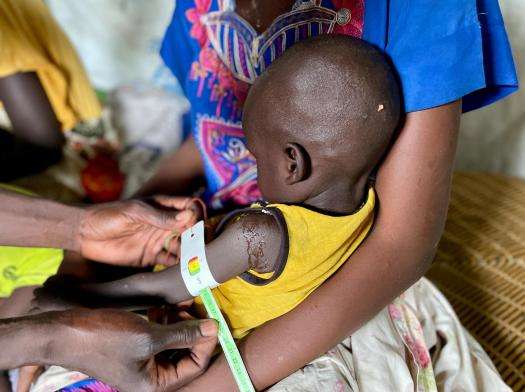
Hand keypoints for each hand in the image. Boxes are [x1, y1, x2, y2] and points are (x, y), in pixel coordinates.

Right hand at [32, 309, 217, 391]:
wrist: (64, 332)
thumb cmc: (105, 337)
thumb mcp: (149, 336)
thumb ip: (183, 334)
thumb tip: (213, 328)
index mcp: (155, 385)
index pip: (195, 366)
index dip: (206, 342)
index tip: (210, 319)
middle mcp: (151, 378)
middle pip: (186, 354)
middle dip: (193, 331)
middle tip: (193, 308)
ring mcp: (143, 363)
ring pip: (174, 343)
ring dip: (179, 323)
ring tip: (177, 306)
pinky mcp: (136, 349)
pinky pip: (160, 338)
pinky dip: (165, 322)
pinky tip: (162, 308)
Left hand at [78, 197, 204, 266]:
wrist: (83, 234)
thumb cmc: (108, 216)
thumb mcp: (135, 213)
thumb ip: (160, 216)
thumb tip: (188, 217)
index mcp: (162, 207)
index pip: (189, 207)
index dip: (198, 214)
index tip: (198, 224)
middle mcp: (164, 224)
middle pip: (190, 229)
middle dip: (199, 236)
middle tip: (204, 247)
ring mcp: (158, 240)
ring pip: (183, 246)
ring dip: (192, 252)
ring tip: (199, 261)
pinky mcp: (150, 257)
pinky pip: (169, 261)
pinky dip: (179, 265)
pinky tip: (185, 270)